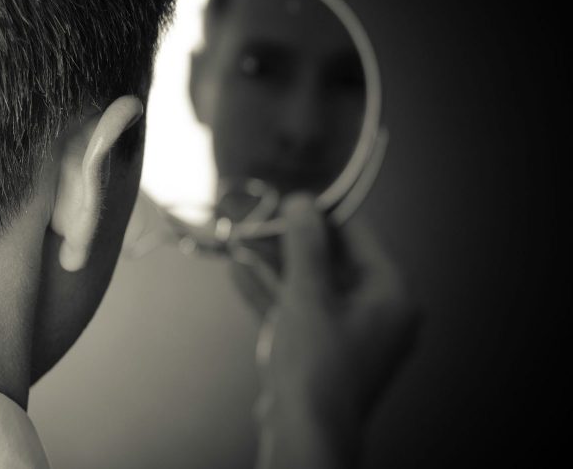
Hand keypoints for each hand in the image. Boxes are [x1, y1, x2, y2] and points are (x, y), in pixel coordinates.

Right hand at [233, 194, 420, 468]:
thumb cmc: (317, 367)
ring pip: (311, 284)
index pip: (358, 236)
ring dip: (274, 263)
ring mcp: (351, 332)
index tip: (289, 197)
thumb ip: (304, 246)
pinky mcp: (324, 349)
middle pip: (333, 259)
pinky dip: (272, 291)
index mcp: (390, 294)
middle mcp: (378, 312)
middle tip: (259, 219)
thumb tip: (302, 202)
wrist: (304, 432)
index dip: (320, 213)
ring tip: (240, 239)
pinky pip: (299, 308)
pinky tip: (239, 270)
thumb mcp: (307, 295)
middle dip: (290, 240)